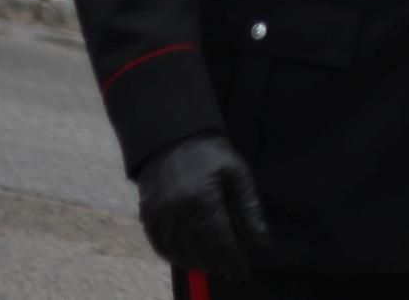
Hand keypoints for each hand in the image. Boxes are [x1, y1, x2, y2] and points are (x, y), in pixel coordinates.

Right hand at [134, 134, 268, 277]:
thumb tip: (262, 242)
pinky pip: (159, 245)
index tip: (244, 275)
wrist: (172, 134)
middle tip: (230, 268)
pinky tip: (187, 257)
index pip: (221, 243)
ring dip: (197, 263)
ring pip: (179, 253)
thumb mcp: (237, 173)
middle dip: (218, 264)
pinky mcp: (146, 214)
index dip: (233, 262)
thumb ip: (249, 208)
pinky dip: (174, 256)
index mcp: (203, 199)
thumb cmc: (211, 152)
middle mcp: (178, 211)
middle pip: (200, 251)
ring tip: (213, 264)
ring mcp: (159, 214)